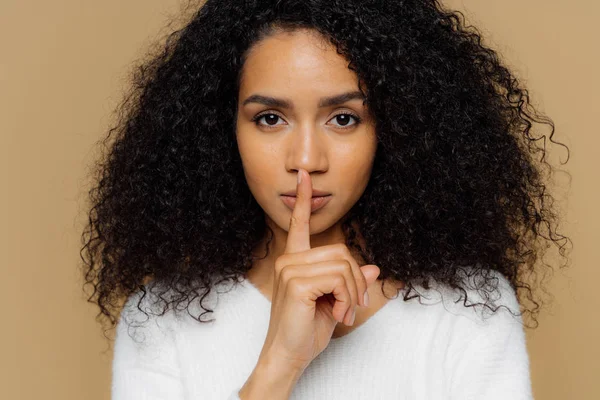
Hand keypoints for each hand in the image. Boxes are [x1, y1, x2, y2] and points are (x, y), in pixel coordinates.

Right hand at [257, 168, 380, 372]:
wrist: (289, 356)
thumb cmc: (305, 330)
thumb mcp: (335, 303)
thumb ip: (349, 283)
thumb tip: (372, 268)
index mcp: (294, 261)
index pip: (298, 225)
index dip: (303, 200)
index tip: (304, 177)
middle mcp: (289, 260)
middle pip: (340, 252)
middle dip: (355, 281)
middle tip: (353, 305)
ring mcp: (290, 269)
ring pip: (343, 266)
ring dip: (352, 293)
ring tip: (344, 312)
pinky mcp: (297, 282)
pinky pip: (339, 279)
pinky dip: (347, 298)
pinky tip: (337, 314)